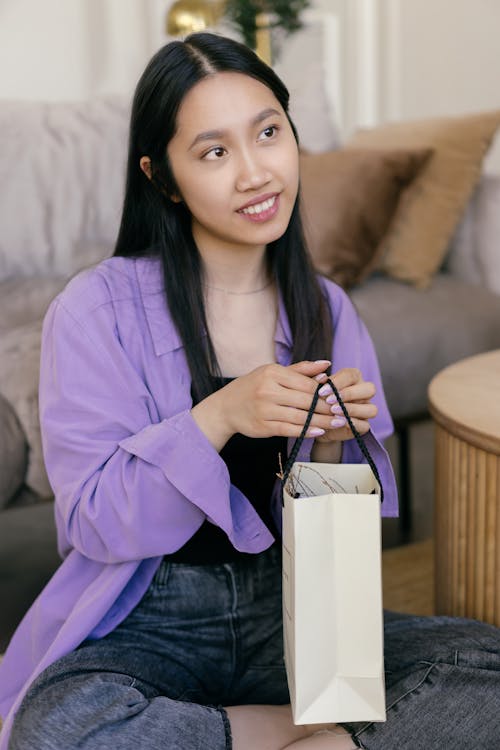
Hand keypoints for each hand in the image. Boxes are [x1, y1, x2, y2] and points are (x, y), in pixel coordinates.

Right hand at [191, 359, 335, 449]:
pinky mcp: (263, 426)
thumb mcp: (272, 372)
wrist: (225, 407)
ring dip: (322, 421)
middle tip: (345, 412)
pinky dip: (306, 431)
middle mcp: (267, 390)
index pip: (305, 383)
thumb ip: (300, 370)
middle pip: (305, 401)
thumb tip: (327, 365)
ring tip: (337, 423)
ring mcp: (264, 410)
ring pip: (300, 417)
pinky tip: (318, 431)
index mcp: (272, 373)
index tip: (340, 397)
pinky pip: (289, 429)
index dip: (325, 392)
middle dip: (328, 408)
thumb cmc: (253, 386)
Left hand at [313, 367, 377, 444]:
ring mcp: (366, 409)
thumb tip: (322, 377)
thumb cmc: (315, 400)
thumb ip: (315, 380)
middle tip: (329, 401)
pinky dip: (352, 423)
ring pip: (371, 408)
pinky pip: (365, 425)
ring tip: (333, 412)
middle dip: (349, 394)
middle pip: (370, 389)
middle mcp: (363, 392)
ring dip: (352, 409)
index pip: (351, 375)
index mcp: (353, 378)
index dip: (338, 382)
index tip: (321, 391)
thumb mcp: (312, 389)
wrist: (315, 422)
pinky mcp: (364, 425)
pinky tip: (338, 422)